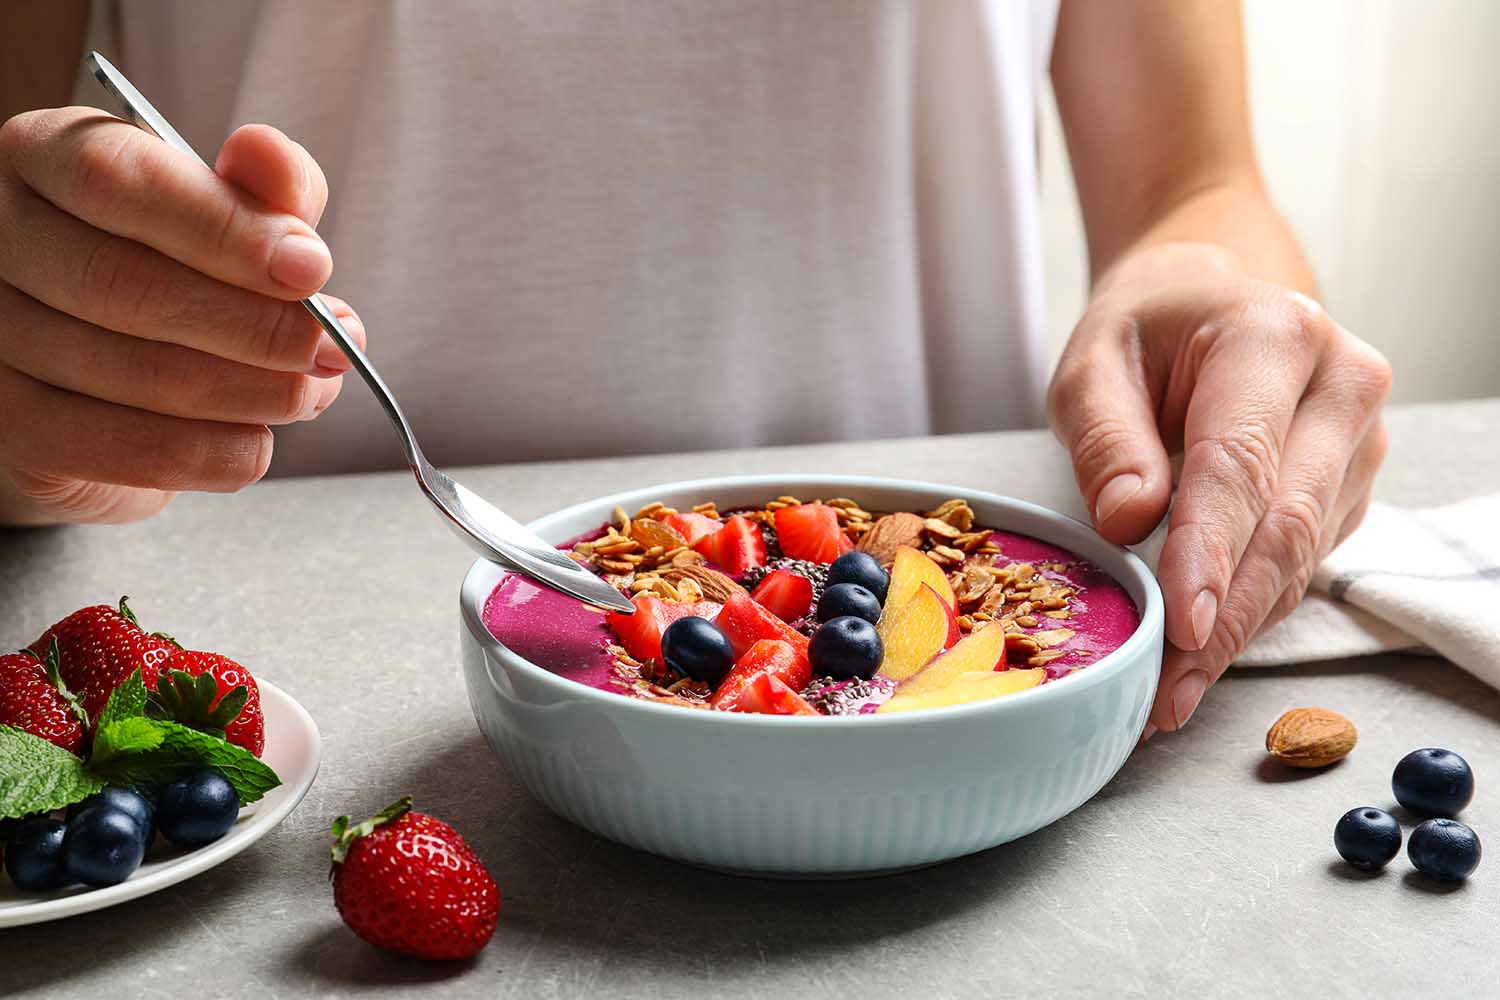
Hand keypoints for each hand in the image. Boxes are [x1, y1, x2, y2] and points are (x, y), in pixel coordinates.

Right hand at [0, 107, 364, 523]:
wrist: (107, 368)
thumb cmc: (174, 265)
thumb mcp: (229, 207)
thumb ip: (263, 184)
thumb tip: (274, 167)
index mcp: (43, 158)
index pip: (116, 180)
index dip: (224, 228)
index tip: (311, 268)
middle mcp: (0, 241)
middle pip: (125, 286)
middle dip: (254, 326)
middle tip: (331, 345)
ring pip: (138, 374)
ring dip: (254, 392)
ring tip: (313, 388)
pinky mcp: (20, 426)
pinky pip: (132, 450)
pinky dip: (219, 451)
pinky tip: (260, 436)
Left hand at [1048, 242, 1390, 732]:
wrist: (1208, 300)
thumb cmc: (1146, 332)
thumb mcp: (1092, 364)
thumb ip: (1107, 438)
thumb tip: (1130, 521)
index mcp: (1275, 336)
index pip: (1240, 463)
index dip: (1210, 552)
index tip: (1183, 626)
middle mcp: (1341, 385)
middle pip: (1286, 524)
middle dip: (1225, 619)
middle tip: (1166, 691)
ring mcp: (1359, 440)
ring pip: (1301, 558)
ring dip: (1238, 631)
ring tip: (1171, 692)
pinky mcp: (1352, 486)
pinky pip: (1303, 563)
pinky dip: (1251, 611)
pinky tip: (1202, 652)